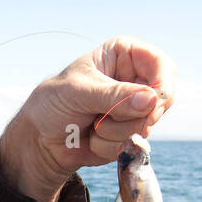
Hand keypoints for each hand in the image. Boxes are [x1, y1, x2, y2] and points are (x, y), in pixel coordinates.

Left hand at [0, 37, 175, 201]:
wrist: (40, 138)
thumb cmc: (53, 102)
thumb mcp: (79, 92)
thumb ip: (114, 96)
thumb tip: (151, 100)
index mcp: (125, 55)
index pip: (161, 64)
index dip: (161, 85)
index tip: (152, 103)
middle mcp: (135, 79)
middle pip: (161, 99)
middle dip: (130, 115)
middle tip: (102, 116)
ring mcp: (135, 108)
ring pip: (147, 125)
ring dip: (114, 132)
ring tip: (91, 123)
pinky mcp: (130, 133)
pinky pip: (134, 144)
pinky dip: (110, 146)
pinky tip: (93, 137)